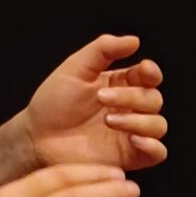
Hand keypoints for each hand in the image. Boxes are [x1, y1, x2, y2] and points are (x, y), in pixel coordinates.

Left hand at [21, 34, 166, 172]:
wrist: (37, 137)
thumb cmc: (53, 103)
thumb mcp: (76, 68)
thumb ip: (104, 49)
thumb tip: (134, 40)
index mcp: (121, 84)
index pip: (149, 76)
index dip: (151, 72)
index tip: (143, 70)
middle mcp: (130, 108)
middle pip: (154, 99)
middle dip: (131, 97)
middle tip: (101, 98)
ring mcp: (131, 133)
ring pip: (158, 125)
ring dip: (138, 120)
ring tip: (108, 120)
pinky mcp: (130, 156)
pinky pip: (158, 152)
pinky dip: (152, 146)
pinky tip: (133, 140)